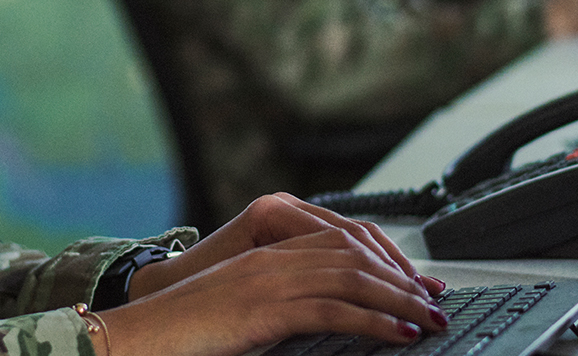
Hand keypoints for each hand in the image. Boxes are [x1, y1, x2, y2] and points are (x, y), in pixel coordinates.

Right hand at [101, 193, 446, 355]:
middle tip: (438, 301)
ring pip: (353, 277)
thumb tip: (329, 320)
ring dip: (401, 300)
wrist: (140, 337)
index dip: (387, 258)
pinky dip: (375, 321)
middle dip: (404, 277)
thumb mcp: (246, 312)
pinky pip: (333, 309)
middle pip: (357, 253)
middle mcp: (274, 256)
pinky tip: (400, 335)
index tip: (419, 283)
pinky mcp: (265, 307)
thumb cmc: (187, 333)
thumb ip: (285, 307)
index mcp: (270, 251)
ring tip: (431, 320)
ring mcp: (269, 278)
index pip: (344, 240)